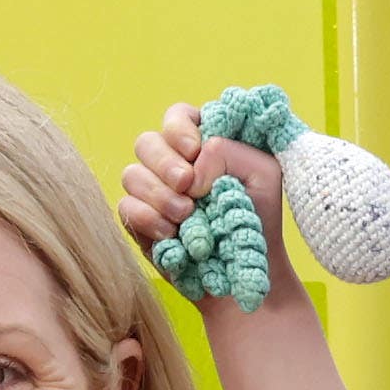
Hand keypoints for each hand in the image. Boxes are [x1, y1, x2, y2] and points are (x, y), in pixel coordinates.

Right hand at [120, 109, 310, 319]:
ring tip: (186, 215)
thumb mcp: (264, 174)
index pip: (176, 116)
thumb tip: (191, 169)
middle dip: (164, 163)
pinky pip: (125, 207)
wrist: (245, 272)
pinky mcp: (141, 221)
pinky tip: (171, 233)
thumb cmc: (259, 219)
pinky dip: (147, 218)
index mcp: (202, 142)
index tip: (195, 150)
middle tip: (187, 186)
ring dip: (158, 194)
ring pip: (131, 174)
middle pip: (147, 142)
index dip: (179, 129)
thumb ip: (230, 152)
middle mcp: (173, 163)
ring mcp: (153, 192)